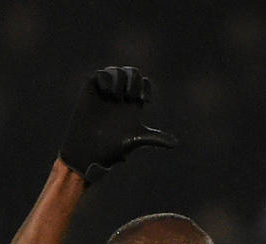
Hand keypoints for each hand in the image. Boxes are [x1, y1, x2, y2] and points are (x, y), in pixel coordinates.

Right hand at [59, 66, 178, 181]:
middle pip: (133, 73)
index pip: (144, 83)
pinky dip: (107, 80)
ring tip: (117, 97)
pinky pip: (102, 74)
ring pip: (118, 71)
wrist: (90, 149)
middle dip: (134, 81)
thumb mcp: (136, 139)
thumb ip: (155, 138)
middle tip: (131, 96)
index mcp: (133, 103)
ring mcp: (106, 92)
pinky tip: (108, 93)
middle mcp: (120, 95)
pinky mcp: (92, 91)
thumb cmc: (113, 147)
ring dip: (121, 80)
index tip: (145, 101)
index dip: (146, 87)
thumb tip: (176, 143)